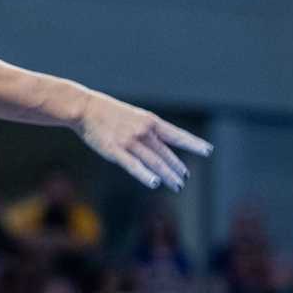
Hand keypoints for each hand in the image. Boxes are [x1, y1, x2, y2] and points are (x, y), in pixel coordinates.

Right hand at [75, 94, 211, 190]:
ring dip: (167, 175)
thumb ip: (148, 131)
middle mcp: (143, 131)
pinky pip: (133, 165)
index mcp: (150, 121)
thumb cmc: (109, 113)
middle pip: (166, 153)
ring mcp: (129, 141)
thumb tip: (162, 147)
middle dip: (177, 168)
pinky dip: (144, 174)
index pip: (177, 135)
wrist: (85, 108)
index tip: (208, 150)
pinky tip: (154, 183)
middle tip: (184, 178)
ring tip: (177, 185)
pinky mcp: (114, 150)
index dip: (193, 144)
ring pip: (154, 162)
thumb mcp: (134, 116)